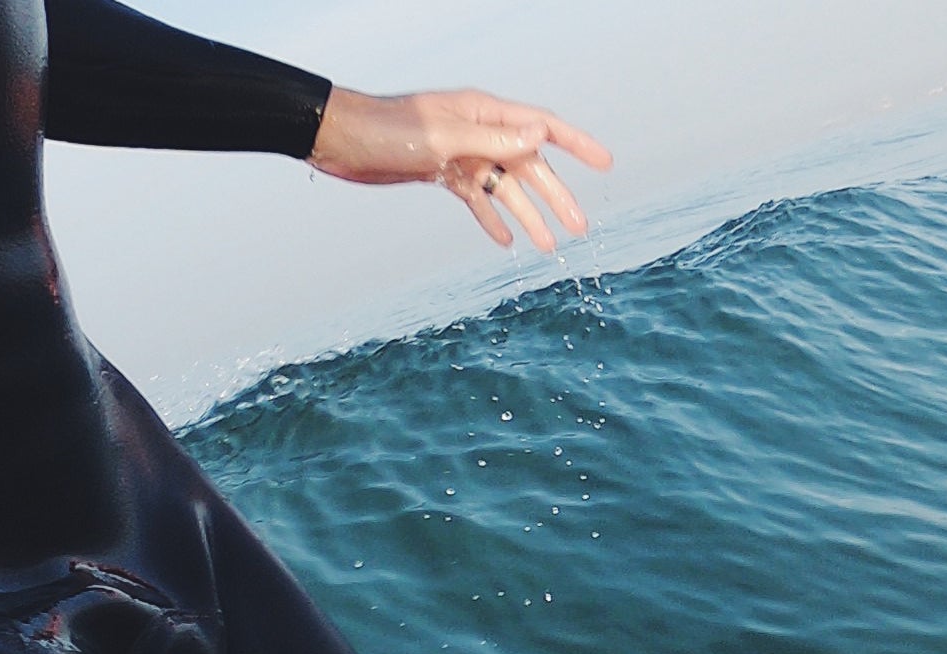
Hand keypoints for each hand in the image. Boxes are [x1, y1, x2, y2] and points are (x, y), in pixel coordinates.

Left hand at [307, 87, 612, 251]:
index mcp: (485, 113)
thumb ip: (494, 140)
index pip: (543, 127)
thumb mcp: (444, 137)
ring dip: (528, 216)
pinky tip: (506, 243)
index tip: (607, 163)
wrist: (339, 140)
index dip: (578, 145)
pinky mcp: (443, 174)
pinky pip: (477, 200)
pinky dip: (492, 220)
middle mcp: (479, 132)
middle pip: (530, 166)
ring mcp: (462, 155)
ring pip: (506, 189)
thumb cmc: (387, 130)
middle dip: (556, 197)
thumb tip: (543, 136)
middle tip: (581, 228)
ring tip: (549, 247)